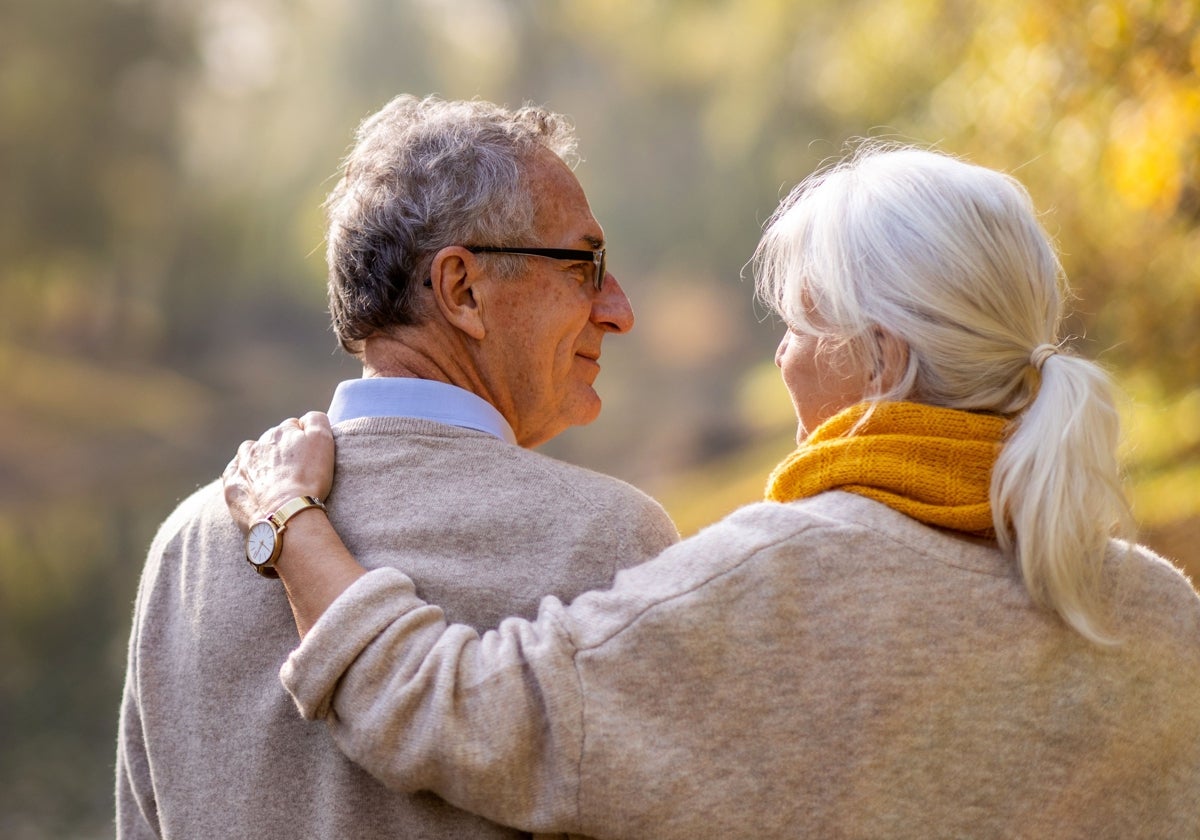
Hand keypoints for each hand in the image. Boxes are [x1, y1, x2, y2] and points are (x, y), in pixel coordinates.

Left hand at [223, 411, 334, 532]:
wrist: (285, 514)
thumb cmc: (309, 479)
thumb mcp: (323, 441)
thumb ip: (316, 420)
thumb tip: (305, 419)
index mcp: (282, 432)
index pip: (294, 427)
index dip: (303, 440)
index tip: (310, 457)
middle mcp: (259, 443)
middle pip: (272, 440)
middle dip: (281, 450)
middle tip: (295, 471)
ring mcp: (242, 463)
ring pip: (250, 453)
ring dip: (259, 459)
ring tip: (272, 478)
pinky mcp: (232, 484)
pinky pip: (234, 472)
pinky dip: (242, 474)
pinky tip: (253, 485)